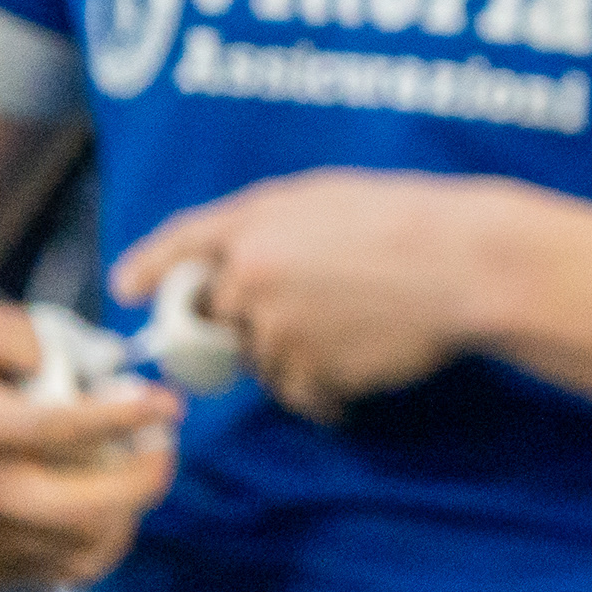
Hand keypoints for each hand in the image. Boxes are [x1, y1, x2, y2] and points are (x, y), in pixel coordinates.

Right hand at [0, 294, 176, 588]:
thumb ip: (32, 332)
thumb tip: (99, 360)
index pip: (69, 429)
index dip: (129, 417)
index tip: (168, 404)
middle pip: (89, 507)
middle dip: (147, 476)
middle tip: (165, 446)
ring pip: (82, 548)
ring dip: (129, 512)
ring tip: (138, 476)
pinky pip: (59, 572)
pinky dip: (97, 545)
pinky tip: (107, 509)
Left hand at [113, 171, 491, 421]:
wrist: (466, 264)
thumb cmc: (411, 219)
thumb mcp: (329, 197)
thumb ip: (270, 226)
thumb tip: (234, 264)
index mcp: (255, 222)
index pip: (181, 244)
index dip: (148, 266)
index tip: (125, 287)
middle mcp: (251, 276)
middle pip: (216, 318)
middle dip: (244, 323)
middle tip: (301, 314)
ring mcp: (275, 329)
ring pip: (263, 361)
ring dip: (297, 355)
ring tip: (359, 327)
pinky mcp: (307, 373)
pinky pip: (301, 395)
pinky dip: (329, 389)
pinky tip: (368, 362)